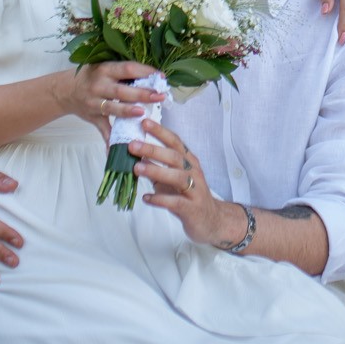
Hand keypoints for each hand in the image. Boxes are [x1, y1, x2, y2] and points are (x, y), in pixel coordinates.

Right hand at [53, 60, 165, 136]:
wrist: (65, 90)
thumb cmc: (92, 76)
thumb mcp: (105, 69)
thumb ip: (124, 74)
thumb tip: (152, 77)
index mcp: (105, 69)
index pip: (128, 68)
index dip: (145, 72)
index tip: (161, 77)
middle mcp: (99, 85)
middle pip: (122, 90)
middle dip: (142, 93)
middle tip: (160, 96)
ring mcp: (94, 102)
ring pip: (112, 108)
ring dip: (128, 111)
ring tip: (143, 112)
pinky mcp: (93, 117)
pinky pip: (103, 129)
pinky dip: (110, 139)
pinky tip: (119, 147)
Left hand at [134, 119, 230, 244]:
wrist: (211, 221)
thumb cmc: (189, 196)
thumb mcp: (174, 179)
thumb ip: (158, 168)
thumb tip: (136, 157)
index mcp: (189, 162)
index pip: (175, 142)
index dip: (160, 132)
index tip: (144, 122)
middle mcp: (194, 172)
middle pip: (175, 157)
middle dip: (153, 149)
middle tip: (133, 145)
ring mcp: (195, 190)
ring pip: (177, 177)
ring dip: (156, 171)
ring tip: (137, 169)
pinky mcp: (192, 208)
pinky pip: (176, 202)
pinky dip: (160, 199)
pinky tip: (147, 198)